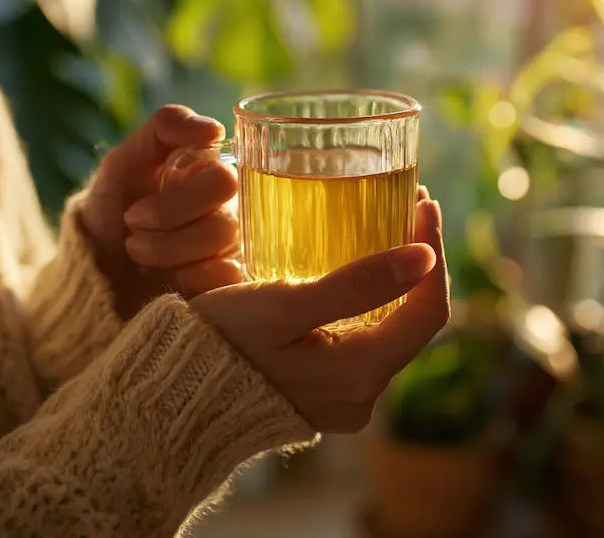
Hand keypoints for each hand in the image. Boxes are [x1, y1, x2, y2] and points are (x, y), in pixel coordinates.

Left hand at [79, 105, 240, 318]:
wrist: (97, 264)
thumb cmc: (114, 205)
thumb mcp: (126, 159)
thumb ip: (166, 127)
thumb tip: (215, 130)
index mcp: (211, 174)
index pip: (223, 179)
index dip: (178, 197)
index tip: (137, 204)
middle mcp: (230, 207)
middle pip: (225, 216)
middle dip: (167, 222)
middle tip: (133, 224)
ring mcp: (232, 245)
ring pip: (221, 244)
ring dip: (165, 250)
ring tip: (137, 249)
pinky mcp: (230, 280)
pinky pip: (227, 276)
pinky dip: (188, 276)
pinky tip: (167, 276)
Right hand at [190, 191, 448, 432]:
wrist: (170, 396)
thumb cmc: (219, 343)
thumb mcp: (284, 304)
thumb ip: (355, 284)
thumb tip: (425, 256)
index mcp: (360, 375)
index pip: (429, 311)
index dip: (434, 251)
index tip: (423, 202)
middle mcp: (362, 397)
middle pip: (413, 322)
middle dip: (416, 263)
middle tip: (402, 205)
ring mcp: (345, 401)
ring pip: (389, 332)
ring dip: (394, 283)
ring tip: (381, 228)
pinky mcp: (325, 397)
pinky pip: (363, 344)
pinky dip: (368, 305)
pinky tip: (352, 272)